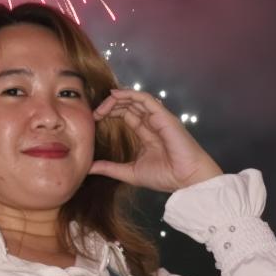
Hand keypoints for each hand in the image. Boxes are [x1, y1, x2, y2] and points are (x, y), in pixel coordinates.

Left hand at [90, 89, 222, 192]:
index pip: (126, 115)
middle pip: (129, 105)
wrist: (186, 180)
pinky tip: (115, 96)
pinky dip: (130, 95)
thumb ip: (110, 168)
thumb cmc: (165, 176)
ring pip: (135, 99)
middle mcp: (152, 123)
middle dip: (110, 105)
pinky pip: (146, 99)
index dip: (110, 112)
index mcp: (146, 134)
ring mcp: (158, 118)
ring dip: (117, 99)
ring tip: (102, 107)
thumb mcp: (130, 172)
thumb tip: (88, 168)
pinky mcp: (164, 116)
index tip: (94, 118)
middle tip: (95, 113)